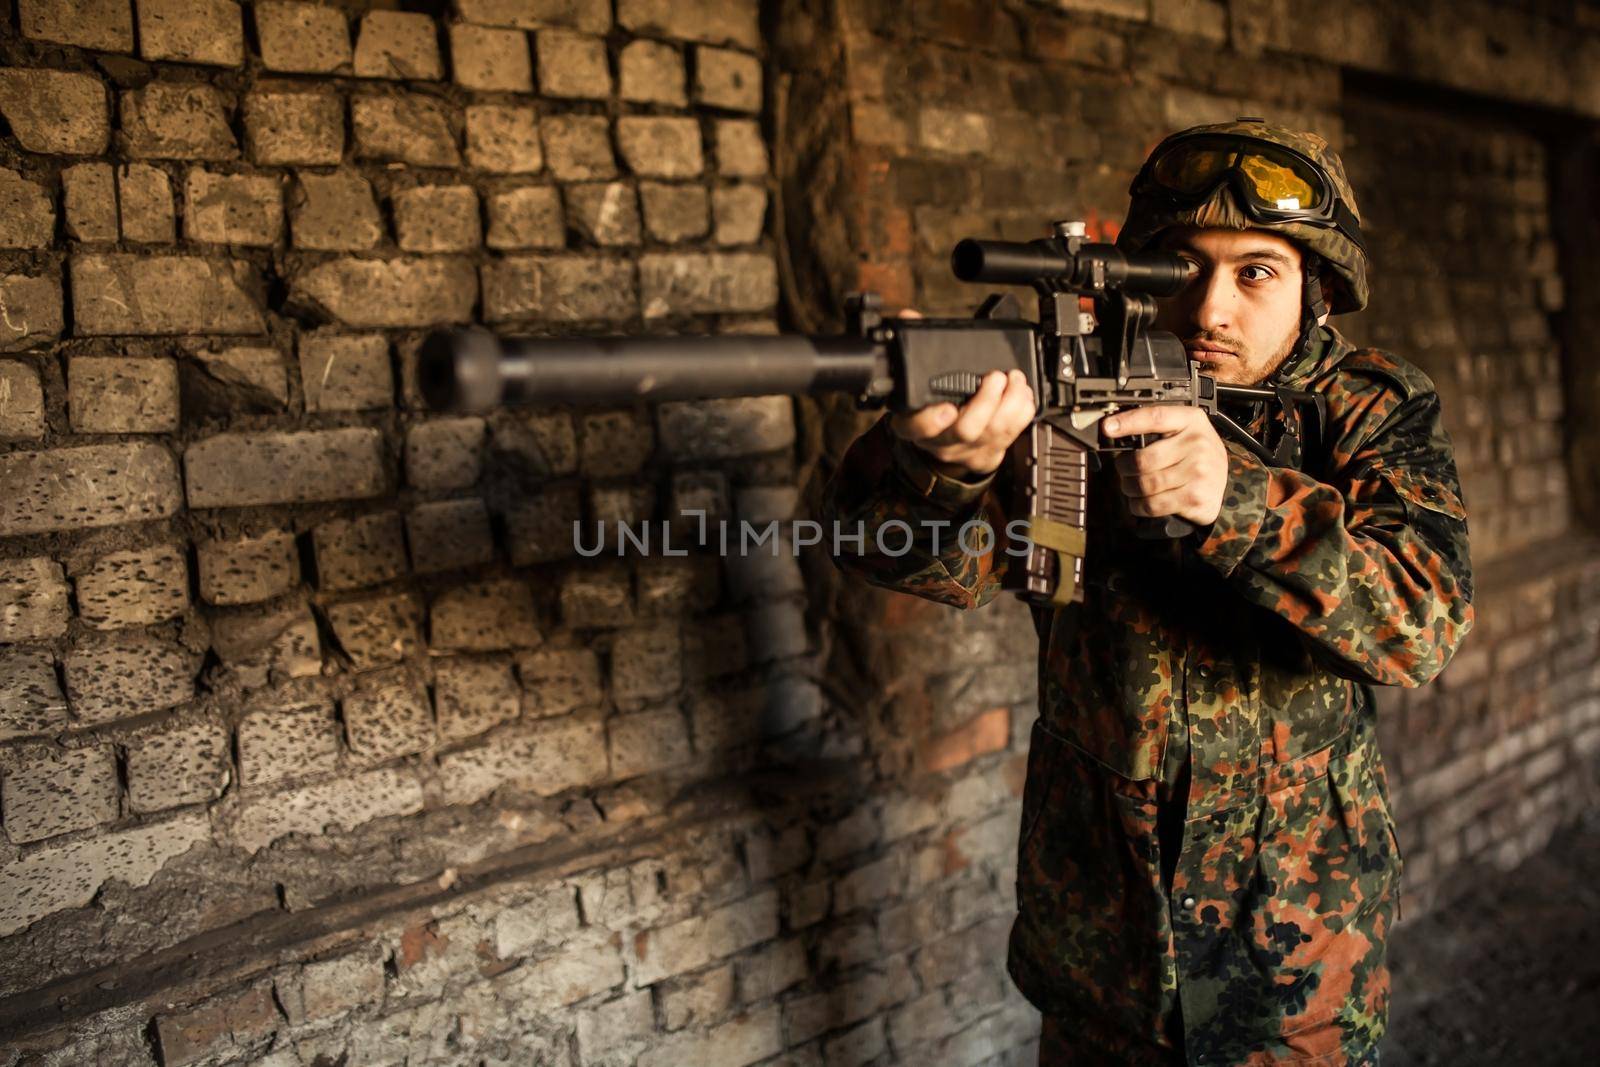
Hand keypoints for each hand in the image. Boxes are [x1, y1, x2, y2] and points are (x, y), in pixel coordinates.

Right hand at [884, 308, 1034, 478]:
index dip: (932, 420)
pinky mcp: (990, 452)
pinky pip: (1011, 435)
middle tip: (995, 377)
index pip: (916, 427)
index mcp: (914, 423)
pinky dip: (1022, 412)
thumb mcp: (918, 381)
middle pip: (965, 429)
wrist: (946, 440)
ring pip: (993, 432)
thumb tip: (909, 318)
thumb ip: (916, 349)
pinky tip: (1022, 395)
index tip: (948, 408)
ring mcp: (967, 449)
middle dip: (987, 401)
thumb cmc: (932, 405)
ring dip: (1011, 402)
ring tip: (1015, 378)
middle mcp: (940, 441)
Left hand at [1102, 406, 1227, 526]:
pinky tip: (1140, 502)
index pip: (1156, 417)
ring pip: (1145, 484)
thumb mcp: (1186, 432)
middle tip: (1123, 470)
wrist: (1225, 486)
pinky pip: (1153, 504)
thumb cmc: (1198, 457)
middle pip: (1143, 459)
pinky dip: (1139, 506)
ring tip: (1131, 486)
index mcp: (1192, 421)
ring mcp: (1198, 472)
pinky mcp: (1194, 497)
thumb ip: (1158, 428)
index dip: (1128, 422)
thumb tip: (1116, 429)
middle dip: (1124, 468)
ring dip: (1130, 489)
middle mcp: (1197, 444)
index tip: (1107, 428)